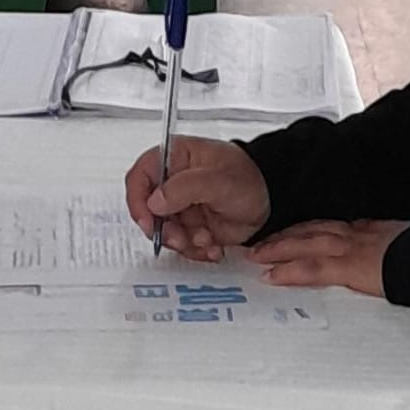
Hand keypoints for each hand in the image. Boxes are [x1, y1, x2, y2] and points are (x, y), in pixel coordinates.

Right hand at [124, 137, 270, 261]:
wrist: (272, 199)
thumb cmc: (249, 177)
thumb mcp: (218, 180)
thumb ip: (184, 188)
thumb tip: (154, 201)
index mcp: (174, 159)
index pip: (139, 177)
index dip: (138, 201)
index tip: (149, 221)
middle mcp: (173, 184)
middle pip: (148, 211)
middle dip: (165, 230)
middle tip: (182, 238)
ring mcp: (181, 207)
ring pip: (165, 232)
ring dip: (184, 242)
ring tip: (206, 238)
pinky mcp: (191, 226)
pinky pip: (181, 245)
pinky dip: (196, 250)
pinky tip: (212, 245)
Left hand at [245, 219, 409, 297]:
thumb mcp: (405, 239)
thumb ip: (388, 241)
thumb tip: (387, 246)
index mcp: (367, 229)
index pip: (329, 226)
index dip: (307, 229)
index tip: (294, 232)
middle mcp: (353, 235)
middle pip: (310, 231)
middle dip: (284, 236)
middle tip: (262, 243)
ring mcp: (348, 249)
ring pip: (304, 244)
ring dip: (278, 249)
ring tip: (257, 255)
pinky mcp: (347, 268)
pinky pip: (311, 269)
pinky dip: (289, 271)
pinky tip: (273, 275)